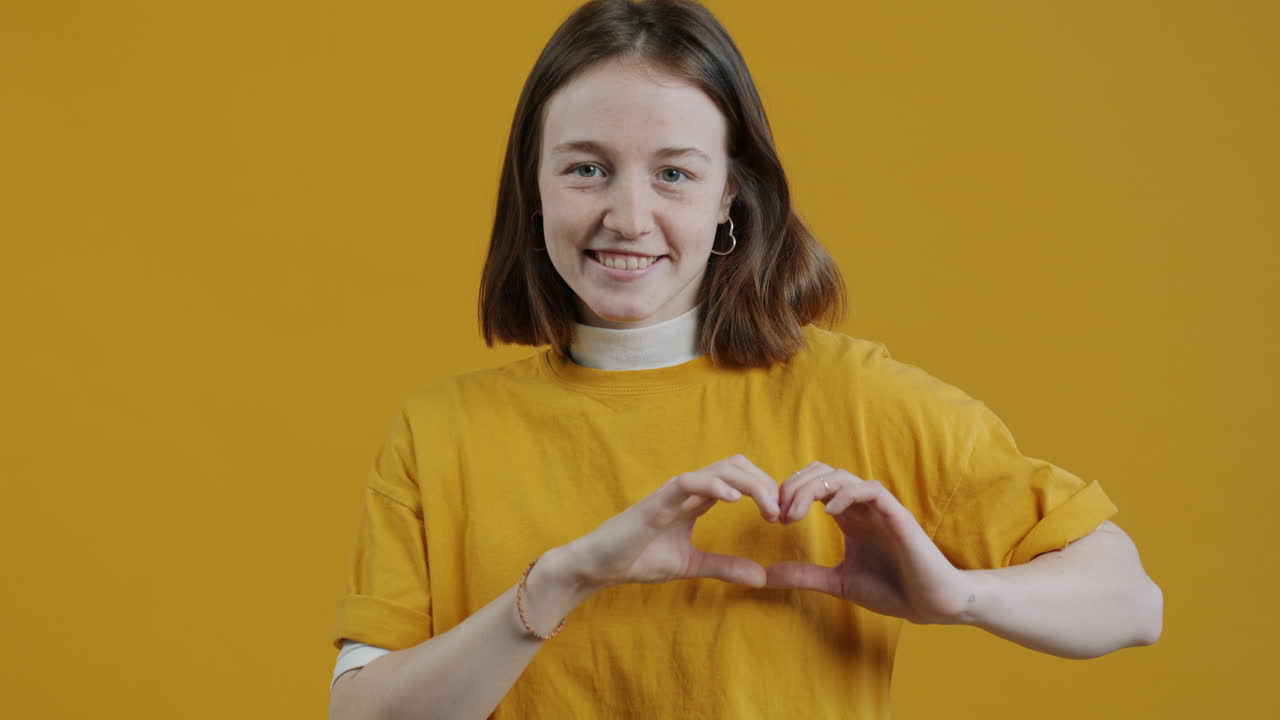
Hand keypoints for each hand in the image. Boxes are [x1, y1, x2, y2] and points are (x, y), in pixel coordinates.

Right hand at [567, 454, 781, 590]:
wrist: (597, 566)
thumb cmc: (637, 559)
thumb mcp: (691, 565)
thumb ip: (724, 566)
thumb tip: (761, 577)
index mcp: (696, 498)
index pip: (739, 478)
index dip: (765, 489)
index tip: (781, 516)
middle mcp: (687, 488)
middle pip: (736, 465)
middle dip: (765, 483)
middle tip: (781, 512)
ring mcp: (672, 492)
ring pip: (720, 468)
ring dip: (751, 484)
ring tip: (767, 508)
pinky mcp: (656, 502)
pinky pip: (688, 482)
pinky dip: (714, 486)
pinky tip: (734, 500)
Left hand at [766, 462, 971, 623]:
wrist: (932, 605)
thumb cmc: (892, 590)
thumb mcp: (838, 583)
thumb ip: (804, 575)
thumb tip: (765, 576)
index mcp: (848, 516)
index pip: (814, 484)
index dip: (789, 491)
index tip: (772, 517)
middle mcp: (862, 506)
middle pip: (822, 473)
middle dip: (794, 485)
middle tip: (777, 512)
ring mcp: (881, 509)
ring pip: (843, 476)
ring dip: (813, 488)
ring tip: (795, 513)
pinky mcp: (899, 517)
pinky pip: (871, 490)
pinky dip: (847, 494)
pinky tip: (830, 512)